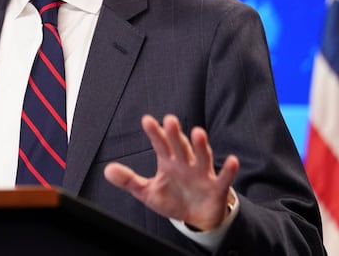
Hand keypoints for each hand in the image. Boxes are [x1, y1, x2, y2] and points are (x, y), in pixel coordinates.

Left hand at [103, 114, 238, 231]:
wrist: (197, 218)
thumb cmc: (173, 199)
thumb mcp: (148, 192)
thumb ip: (129, 180)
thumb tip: (107, 170)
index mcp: (169, 162)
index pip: (161, 144)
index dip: (155, 133)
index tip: (147, 120)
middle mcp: (186, 164)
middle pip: (181, 146)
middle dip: (176, 134)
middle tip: (170, 119)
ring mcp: (202, 174)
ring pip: (202, 157)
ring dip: (201, 146)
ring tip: (198, 132)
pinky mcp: (217, 187)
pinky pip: (223, 178)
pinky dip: (228, 170)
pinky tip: (232, 161)